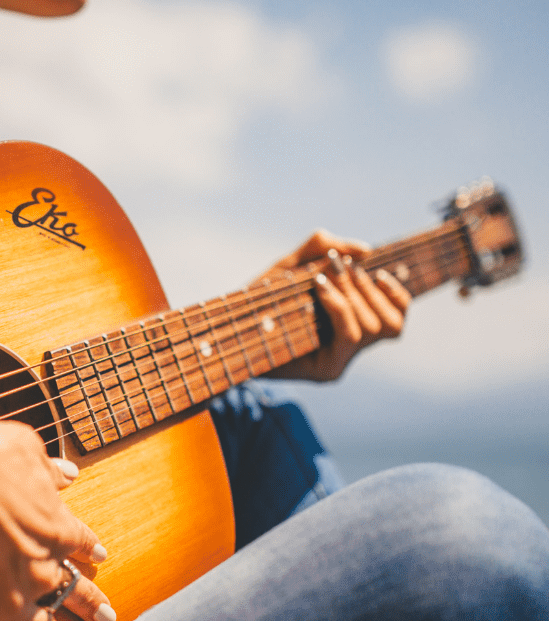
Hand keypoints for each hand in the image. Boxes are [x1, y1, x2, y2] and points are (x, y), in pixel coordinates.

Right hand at [0, 414, 114, 620]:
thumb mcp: (24, 448)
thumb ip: (47, 468)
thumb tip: (68, 473)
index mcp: (54, 527)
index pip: (81, 544)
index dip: (90, 550)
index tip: (99, 558)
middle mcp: (40, 569)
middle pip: (72, 593)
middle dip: (91, 606)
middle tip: (108, 619)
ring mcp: (9, 599)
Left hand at [259, 230, 411, 381]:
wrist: (223, 330)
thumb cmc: (258, 299)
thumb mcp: (290, 265)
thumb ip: (321, 249)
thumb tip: (364, 249)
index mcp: (351, 326)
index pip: (397, 314)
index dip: (394, 290)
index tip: (370, 266)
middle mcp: (350, 348)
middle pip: (391, 321)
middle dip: (365, 286)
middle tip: (337, 266)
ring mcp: (341, 362)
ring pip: (376, 328)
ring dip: (355, 295)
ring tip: (326, 277)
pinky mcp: (326, 371)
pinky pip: (350, 336)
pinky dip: (340, 306)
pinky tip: (320, 288)